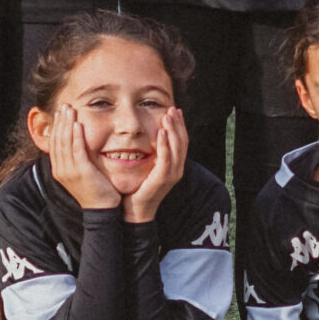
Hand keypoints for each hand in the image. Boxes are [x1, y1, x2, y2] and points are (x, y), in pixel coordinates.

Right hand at [46, 105, 121, 209]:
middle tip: (64, 106)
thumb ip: (76, 161)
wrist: (101, 210)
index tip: (60, 114)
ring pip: (65, 142)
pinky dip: (75, 136)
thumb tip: (77, 146)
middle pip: (57, 140)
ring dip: (66, 124)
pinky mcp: (81, 171)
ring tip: (69, 110)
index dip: (57, 127)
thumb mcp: (81, 175)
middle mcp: (60, 170)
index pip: (54, 144)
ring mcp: (69, 171)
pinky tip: (77, 124)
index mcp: (59, 170)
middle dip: (60, 122)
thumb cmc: (94, 191)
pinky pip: (76, 150)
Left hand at [121, 106, 188, 222]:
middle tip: (173, 109)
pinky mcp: (163, 178)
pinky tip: (162, 132)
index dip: (180, 126)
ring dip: (173, 130)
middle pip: (182, 142)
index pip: (182, 142)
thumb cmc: (139, 189)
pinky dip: (165, 144)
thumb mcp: (149, 168)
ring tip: (168, 116)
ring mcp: (171, 175)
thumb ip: (153, 154)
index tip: (176, 111)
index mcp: (175, 166)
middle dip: (178, 124)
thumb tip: (149, 137)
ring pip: (177, 148)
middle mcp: (177, 169)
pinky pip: (166, 158)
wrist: (136, 210)